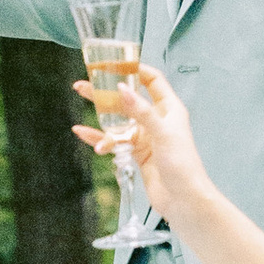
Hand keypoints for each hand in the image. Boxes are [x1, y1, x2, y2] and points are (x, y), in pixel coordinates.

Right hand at [74, 64, 205, 212]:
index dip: (135, 70)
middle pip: (129, 98)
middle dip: (108, 89)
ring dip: (100, 112)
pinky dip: (99, 137)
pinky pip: (114, 140)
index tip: (114, 64)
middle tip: (87, 80)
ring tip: (80, 98)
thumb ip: (141, 111)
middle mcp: (157, 119)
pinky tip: (83, 133)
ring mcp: (146, 136)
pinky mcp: (136, 153)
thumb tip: (121, 88)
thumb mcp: (162, 133)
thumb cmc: (182, 165)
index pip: (152, 80)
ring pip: (118, 119)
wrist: (183, 200)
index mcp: (169, 109)